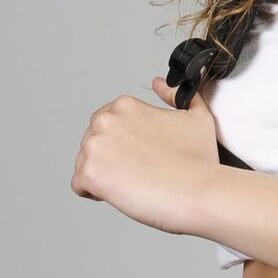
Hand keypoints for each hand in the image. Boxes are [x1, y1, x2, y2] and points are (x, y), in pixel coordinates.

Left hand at [71, 76, 219, 236]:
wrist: (198, 191)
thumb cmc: (199, 159)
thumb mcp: (197, 116)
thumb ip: (176, 95)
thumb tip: (160, 85)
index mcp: (125, 106)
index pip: (107, 124)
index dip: (125, 142)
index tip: (143, 152)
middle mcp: (105, 122)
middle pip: (94, 143)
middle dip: (112, 157)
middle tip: (141, 168)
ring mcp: (94, 148)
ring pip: (85, 164)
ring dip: (104, 174)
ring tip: (134, 181)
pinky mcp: (88, 174)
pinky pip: (79, 185)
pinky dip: (96, 192)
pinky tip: (122, 191)